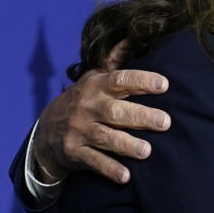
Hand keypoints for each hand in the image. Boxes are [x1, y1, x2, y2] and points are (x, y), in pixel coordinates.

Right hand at [31, 42, 171, 184]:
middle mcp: (88, 107)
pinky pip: (94, 162)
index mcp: (96, 86)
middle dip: (141, 116)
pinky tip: (126, 176)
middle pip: (116, 111)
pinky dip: (109, 169)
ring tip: (148, 151)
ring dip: (127, 145)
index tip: (164, 85)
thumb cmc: (83, 100)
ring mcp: (80, 131)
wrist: (47, 130)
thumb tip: (133, 36)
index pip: (120, 80)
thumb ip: (115, 60)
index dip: (142, 81)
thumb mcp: (94, 77)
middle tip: (166, 122)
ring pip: (106, 138)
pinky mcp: (75, 153)